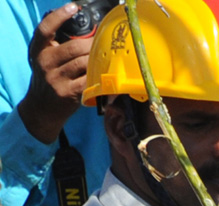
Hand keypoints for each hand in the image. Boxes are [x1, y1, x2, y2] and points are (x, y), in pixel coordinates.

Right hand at [17, 4, 93, 143]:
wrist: (41, 107)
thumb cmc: (49, 78)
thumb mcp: (45, 59)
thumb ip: (57, 45)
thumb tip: (83, 30)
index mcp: (38, 49)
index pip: (45, 28)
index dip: (59, 15)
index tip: (73, 7)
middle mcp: (44, 62)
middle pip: (75, 47)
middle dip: (93, 45)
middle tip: (102, 45)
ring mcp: (56, 78)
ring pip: (84, 63)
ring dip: (98, 61)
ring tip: (105, 59)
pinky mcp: (67, 92)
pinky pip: (89, 80)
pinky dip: (99, 77)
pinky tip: (105, 74)